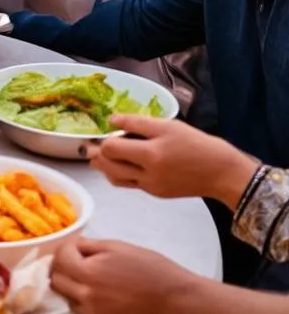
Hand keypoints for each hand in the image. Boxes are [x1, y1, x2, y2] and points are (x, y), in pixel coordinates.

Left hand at [50, 239, 197, 313]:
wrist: (170, 297)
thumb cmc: (147, 267)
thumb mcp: (114, 246)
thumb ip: (88, 246)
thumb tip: (72, 246)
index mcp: (89, 272)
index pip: (60, 257)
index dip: (67, 248)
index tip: (78, 246)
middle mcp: (87, 294)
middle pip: (55, 278)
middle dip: (62, 265)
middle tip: (77, 259)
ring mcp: (92, 312)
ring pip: (63, 295)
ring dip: (68, 282)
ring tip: (86, 275)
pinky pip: (77, 308)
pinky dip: (79, 298)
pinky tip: (95, 290)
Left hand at [86, 114, 258, 208]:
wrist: (221, 172)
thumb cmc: (196, 143)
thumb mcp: (167, 125)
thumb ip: (136, 123)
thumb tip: (111, 120)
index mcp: (150, 155)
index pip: (111, 149)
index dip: (104, 138)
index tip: (105, 130)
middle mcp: (147, 175)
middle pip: (108, 166)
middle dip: (98, 154)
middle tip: (91, 145)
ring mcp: (151, 187)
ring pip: (115, 179)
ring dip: (105, 166)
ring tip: (101, 155)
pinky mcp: (156, 193)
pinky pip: (130, 184)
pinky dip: (119, 174)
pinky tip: (120, 164)